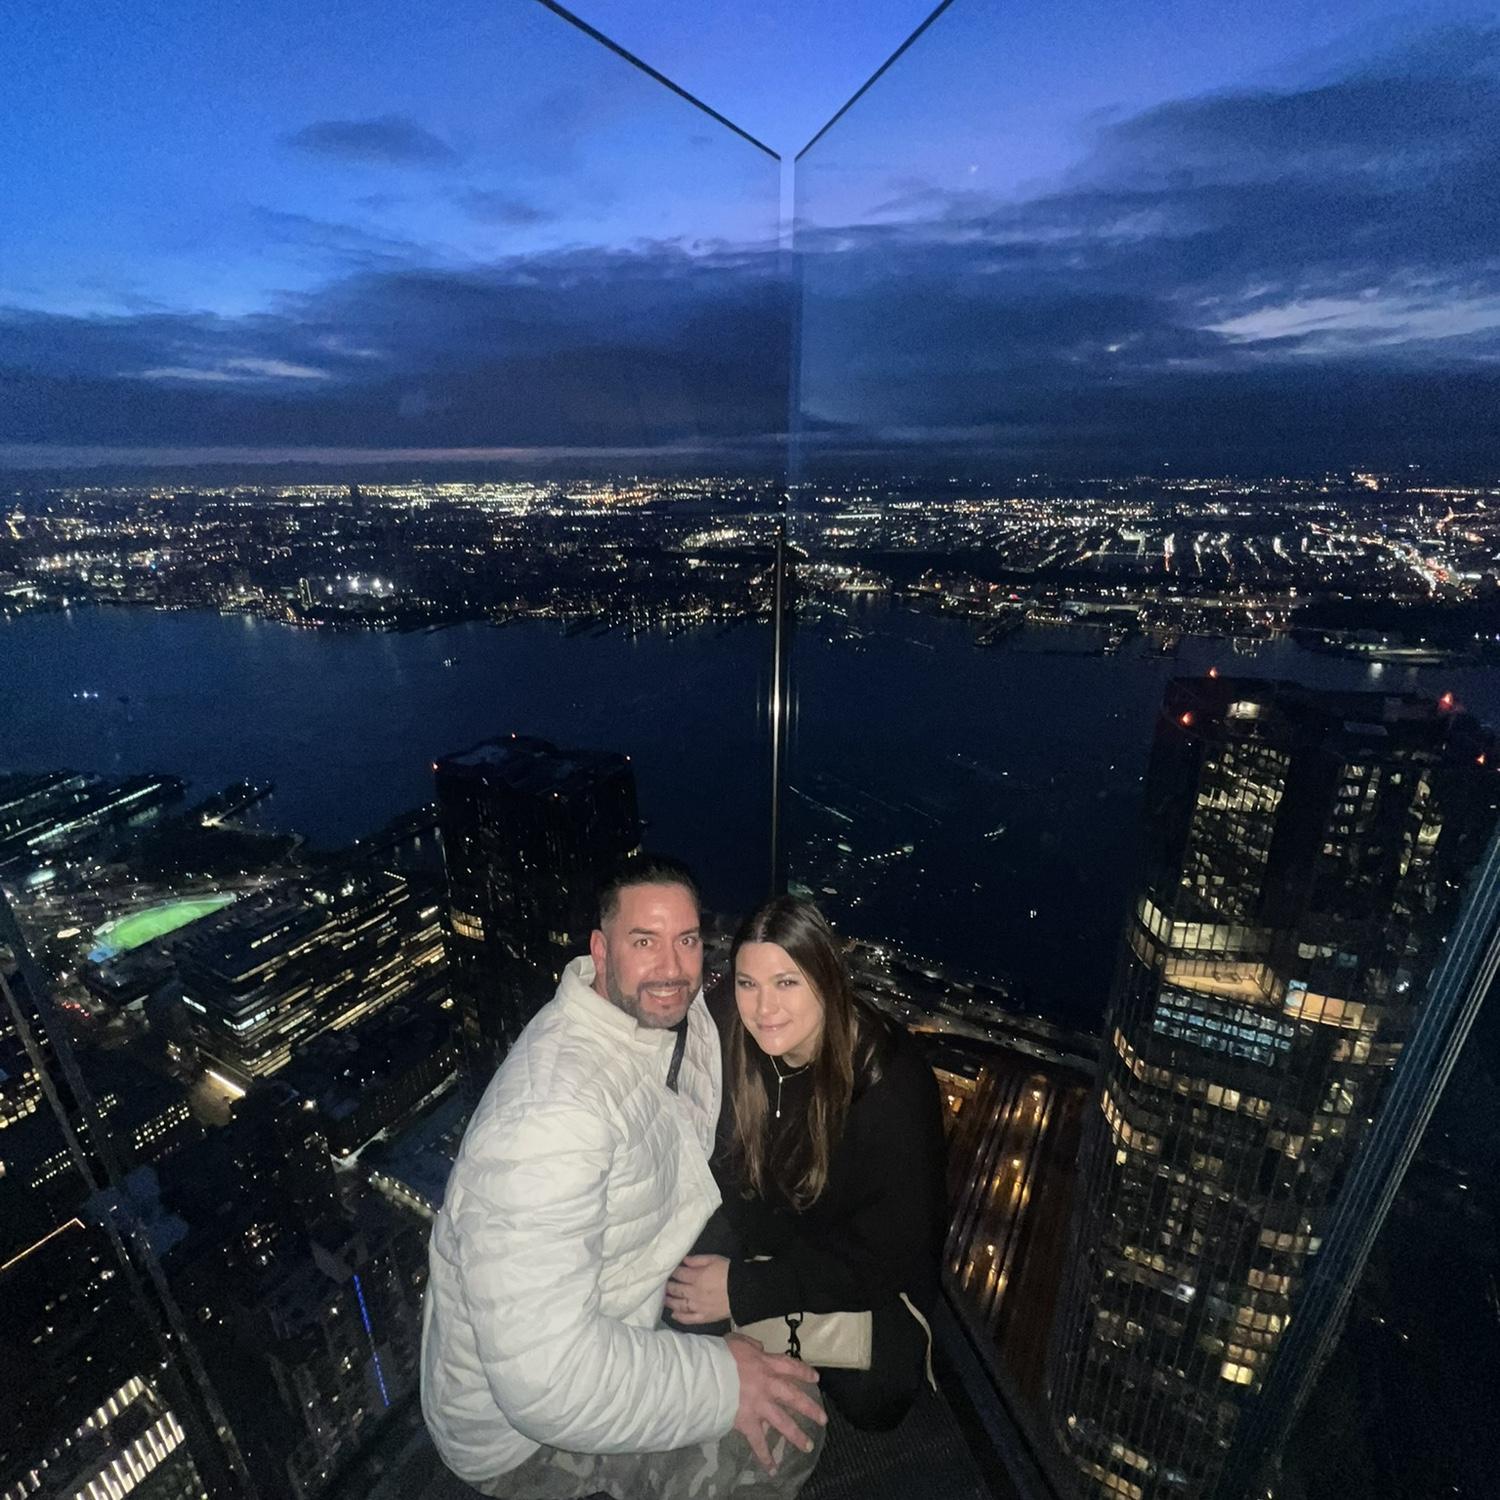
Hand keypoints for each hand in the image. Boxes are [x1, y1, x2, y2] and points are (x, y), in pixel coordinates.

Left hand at [665, 1253, 730, 1324]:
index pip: (679, 1274)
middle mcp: (693, 1293)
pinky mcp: (704, 1317)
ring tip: (663, 1299)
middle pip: (676, 1290)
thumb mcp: (714, 1259)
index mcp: (696, 1277)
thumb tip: (683, 1260)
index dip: (672, 1272)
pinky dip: (680, 1317)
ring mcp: (698, 1307)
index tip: (666, 1271)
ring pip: (679, 1305)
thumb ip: (697, 1260)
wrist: (744, 1291)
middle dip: (668, 1286)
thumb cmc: (729, 1272)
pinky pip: (689, 1319)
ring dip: (670, 1302)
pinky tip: (674, 1314)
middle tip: (662, 1285)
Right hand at [724, 1332, 824, 1474]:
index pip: (790, 1367)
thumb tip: (760, 1347)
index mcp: (766, 1364)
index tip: (816, 1379)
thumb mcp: (739, 1341)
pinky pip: (759, 1443)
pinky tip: (773, 1468)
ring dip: (796, 1435)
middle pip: (794, 1397)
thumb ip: (753, 1344)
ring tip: (808, 1446)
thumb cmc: (721, 1355)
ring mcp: (760, 1406)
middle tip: (823, 1419)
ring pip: (783, 1422)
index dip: (804, 1372)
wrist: (708, 1374)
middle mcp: (768, 1386)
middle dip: (810, 1408)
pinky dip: (765, 1457)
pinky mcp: (748, 1423)